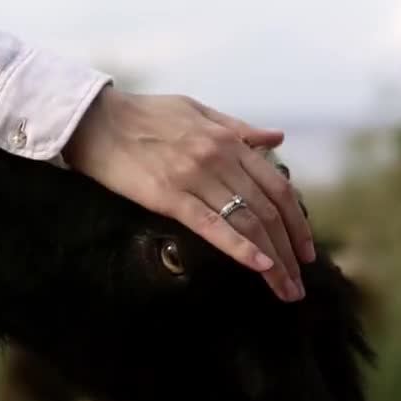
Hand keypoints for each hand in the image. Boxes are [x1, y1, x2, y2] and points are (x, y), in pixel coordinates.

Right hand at [63, 87, 315, 301]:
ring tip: (285, 290)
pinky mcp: (167, 196)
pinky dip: (240, 248)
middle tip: (300, 284)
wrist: (94, 119)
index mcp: (228, 140)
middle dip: (290, 251)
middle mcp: (219, 158)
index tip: (306, 250)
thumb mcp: (197, 110)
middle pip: (268, 211)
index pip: (277, 187)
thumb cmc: (144, 114)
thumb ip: (238, 128)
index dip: (298, 222)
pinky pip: (211, 226)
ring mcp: (195, 177)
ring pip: (247, 223)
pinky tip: (259, 268)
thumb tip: (276, 137)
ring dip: (272, 261)